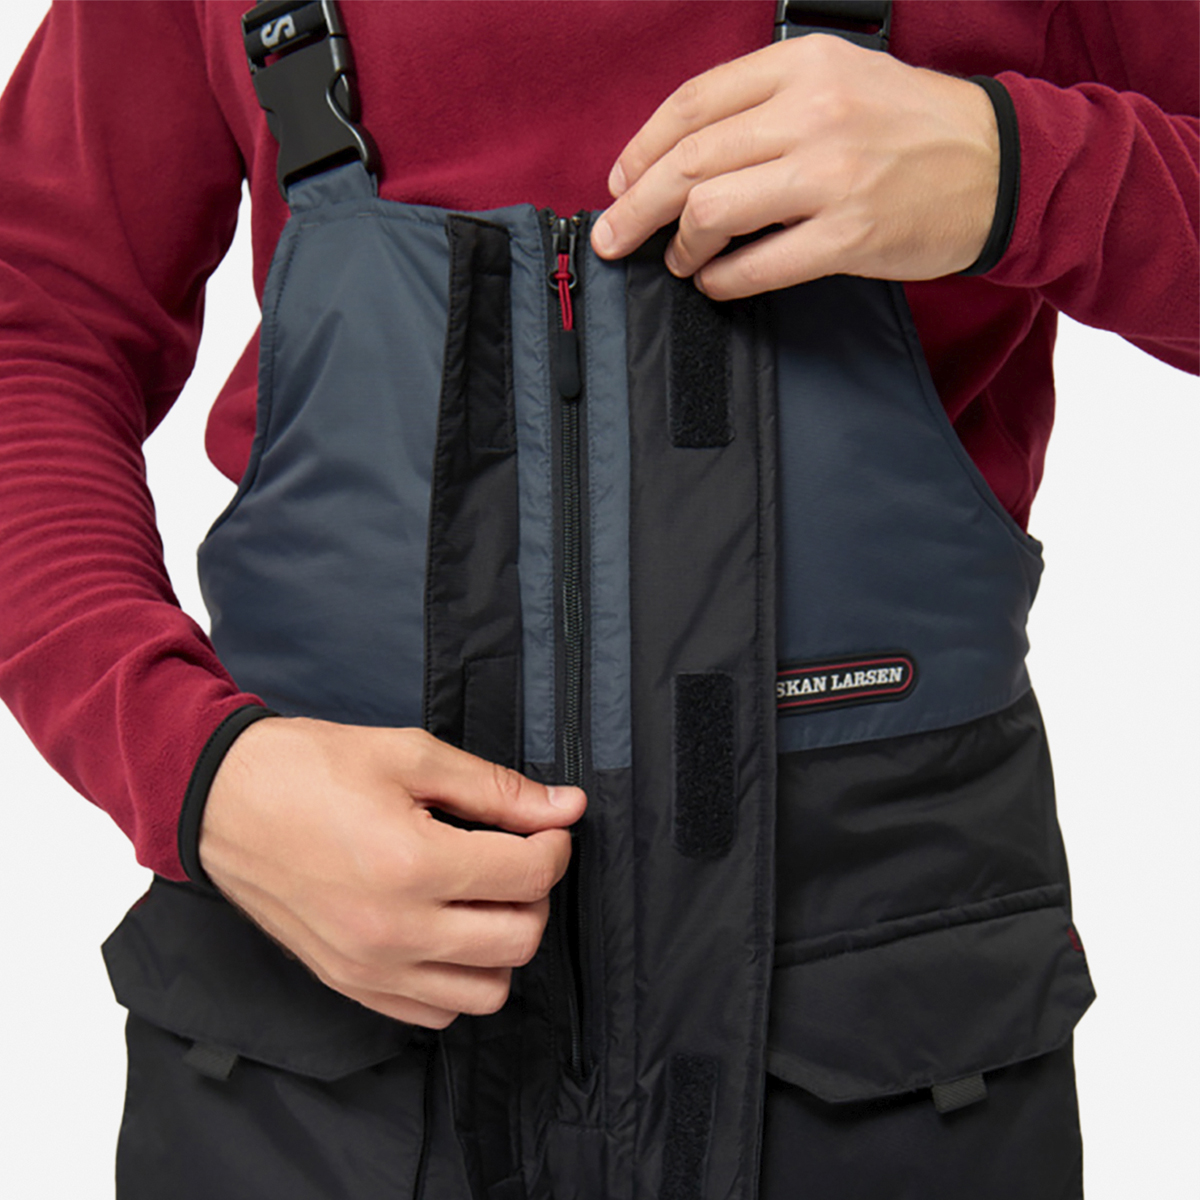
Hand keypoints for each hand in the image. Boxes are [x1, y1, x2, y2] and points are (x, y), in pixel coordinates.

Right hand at [199, 716, 585, 1028]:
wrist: (222, 801)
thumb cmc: (310, 768)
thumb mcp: (411, 756)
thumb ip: (496, 788)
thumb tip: (567, 807)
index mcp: (412, 865)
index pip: (529, 876)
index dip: (554, 844)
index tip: (546, 825)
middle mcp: (393, 931)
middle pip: (519, 939)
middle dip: (536, 893)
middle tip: (517, 856)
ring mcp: (368, 968)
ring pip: (486, 992)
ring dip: (503, 944)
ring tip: (483, 896)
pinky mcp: (348, 984)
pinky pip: (434, 1013)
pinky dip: (458, 979)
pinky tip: (447, 930)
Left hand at [590, 34, 998, 297]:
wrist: (997, 164)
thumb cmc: (910, 126)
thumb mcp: (840, 80)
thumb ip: (766, 104)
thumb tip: (685, 155)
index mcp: (804, 66)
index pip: (693, 104)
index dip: (641, 148)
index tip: (619, 180)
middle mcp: (813, 113)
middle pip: (689, 161)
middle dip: (635, 206)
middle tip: (614, 237)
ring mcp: (832, 175)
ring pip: (712, 210)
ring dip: (680, 243)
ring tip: (681, 258)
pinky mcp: (849, 234)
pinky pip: (757, 264)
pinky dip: (721, 279)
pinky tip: (715, 282)